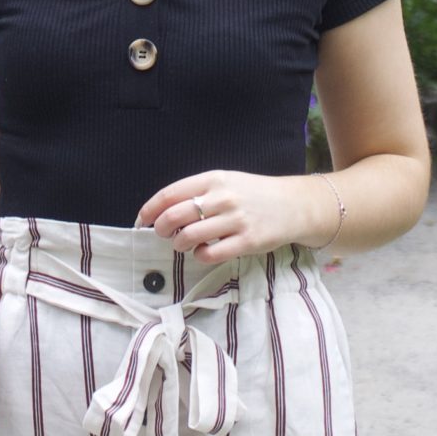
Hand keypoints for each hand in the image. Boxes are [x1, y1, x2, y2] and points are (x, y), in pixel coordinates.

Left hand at [135, 169, 317, 263]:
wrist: (293, 205)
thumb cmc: (254, 194)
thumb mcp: (226, 182)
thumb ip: (198, 192)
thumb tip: (163, 211)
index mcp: (213, 179)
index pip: (170, 194)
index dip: (150, 209)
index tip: (142, 220)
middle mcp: (223, 197)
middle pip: (175, 216)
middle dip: (162, 229)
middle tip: (165, 234)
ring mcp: (236, 219)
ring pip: (189, 236)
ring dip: (179, 244)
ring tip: (184, 244)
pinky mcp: (247, 241)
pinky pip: (210, 254)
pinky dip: (199, 256)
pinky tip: (203, 252)